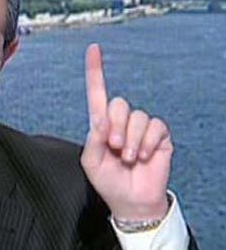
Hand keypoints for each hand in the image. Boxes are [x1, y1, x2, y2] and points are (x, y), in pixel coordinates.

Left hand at [80, 44, 172, 220]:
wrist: (132, 201)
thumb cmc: (109, 181)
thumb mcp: (91, 162)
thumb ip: (93, 138)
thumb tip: (102, 120)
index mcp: (101, 125)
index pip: (98, 94)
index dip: (95, 71)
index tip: (93, 48)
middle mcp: (121, 122)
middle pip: (118, 104)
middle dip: (115, 126)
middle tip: (114, 147)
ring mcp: (141, 128)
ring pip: (137, 116)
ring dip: (131, 139)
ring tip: (129, 158)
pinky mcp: (159, 136)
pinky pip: (154, 127)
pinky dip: (146, 143)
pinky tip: (143, 156)